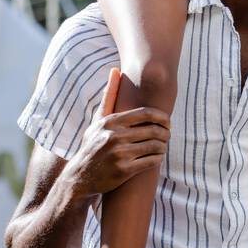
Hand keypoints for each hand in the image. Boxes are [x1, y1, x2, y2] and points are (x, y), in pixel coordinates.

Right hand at [63, 67, 170, 198]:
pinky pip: (151, 161)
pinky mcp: (123, 171)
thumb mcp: (97, 120)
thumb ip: (109, 96)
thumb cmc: (92, 145)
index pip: (147, 114)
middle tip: (168, 135)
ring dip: (163, 146)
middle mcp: (114, 136)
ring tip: (163, 146)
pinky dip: (158, 158)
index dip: (162, 117)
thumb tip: (115, 70)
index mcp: (111, 122)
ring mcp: (119, 154)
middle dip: (165, 133)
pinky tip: (157, 157)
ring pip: (155, 146)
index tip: (167, 122)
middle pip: (154, 130)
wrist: (79, 177)